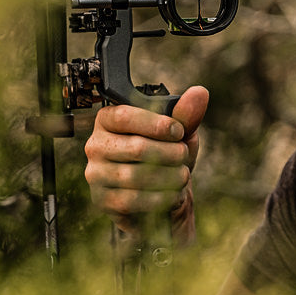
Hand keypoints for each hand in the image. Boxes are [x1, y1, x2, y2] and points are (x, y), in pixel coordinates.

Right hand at [84, 85, 208, 240]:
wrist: (157, 198)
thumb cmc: (164, 159)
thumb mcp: (177, 136)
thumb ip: (185, 115)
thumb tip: (199, 93)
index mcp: (108, 121)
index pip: (124, 116)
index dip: (156, 123)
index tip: (178, 131)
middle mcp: (96, 146)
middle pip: (136, 147)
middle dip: (170, 153)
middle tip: (183, 155)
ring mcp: (96, 175)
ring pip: (136, 176)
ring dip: (169, 177)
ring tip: (183, 175)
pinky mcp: (103, 200)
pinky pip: (133, 200)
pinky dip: (161, 198)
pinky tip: (174, 194)